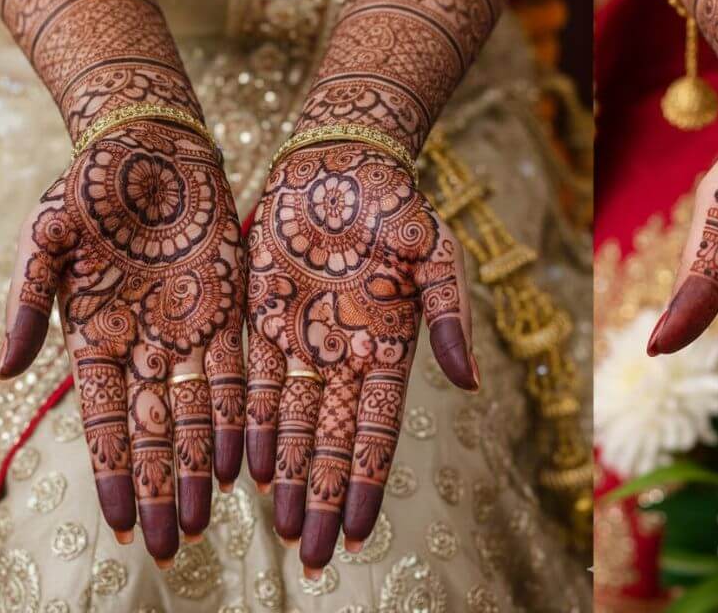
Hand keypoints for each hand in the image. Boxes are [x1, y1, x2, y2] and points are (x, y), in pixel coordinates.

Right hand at [0, 121, 245, 563]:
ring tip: (210, 516)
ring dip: (203, 464)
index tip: (121, 522)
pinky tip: (246, 456)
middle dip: (163, 486)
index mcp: (95, 336)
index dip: (116, 472)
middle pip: (157, 431)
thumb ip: (28, 303)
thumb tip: (3, 372)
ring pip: (198, 412)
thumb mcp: (46, 238)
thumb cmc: (90, 185)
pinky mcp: (229, 308)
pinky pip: (236, 371)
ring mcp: (187, 330)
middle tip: (173, 545)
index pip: (107, 422)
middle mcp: (144, 345)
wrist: (151, 144)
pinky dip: (239, 414)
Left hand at [245, 142, 476, 574]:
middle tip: (315, 555)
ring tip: (285, 529)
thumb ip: (450, 318)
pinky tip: (247, 470)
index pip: (379, 430)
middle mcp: (347, 356)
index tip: (363, 531)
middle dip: (325, 498)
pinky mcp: (266, 321)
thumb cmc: (399, 206)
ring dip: (289, 477)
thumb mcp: (437, 257)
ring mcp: (305, 341)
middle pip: (334, 442)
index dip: (369, 482)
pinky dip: (253, 429)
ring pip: (294, 425)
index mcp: (391, 347)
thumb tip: (469, 382)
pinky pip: (256, 386)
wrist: (342, 162)